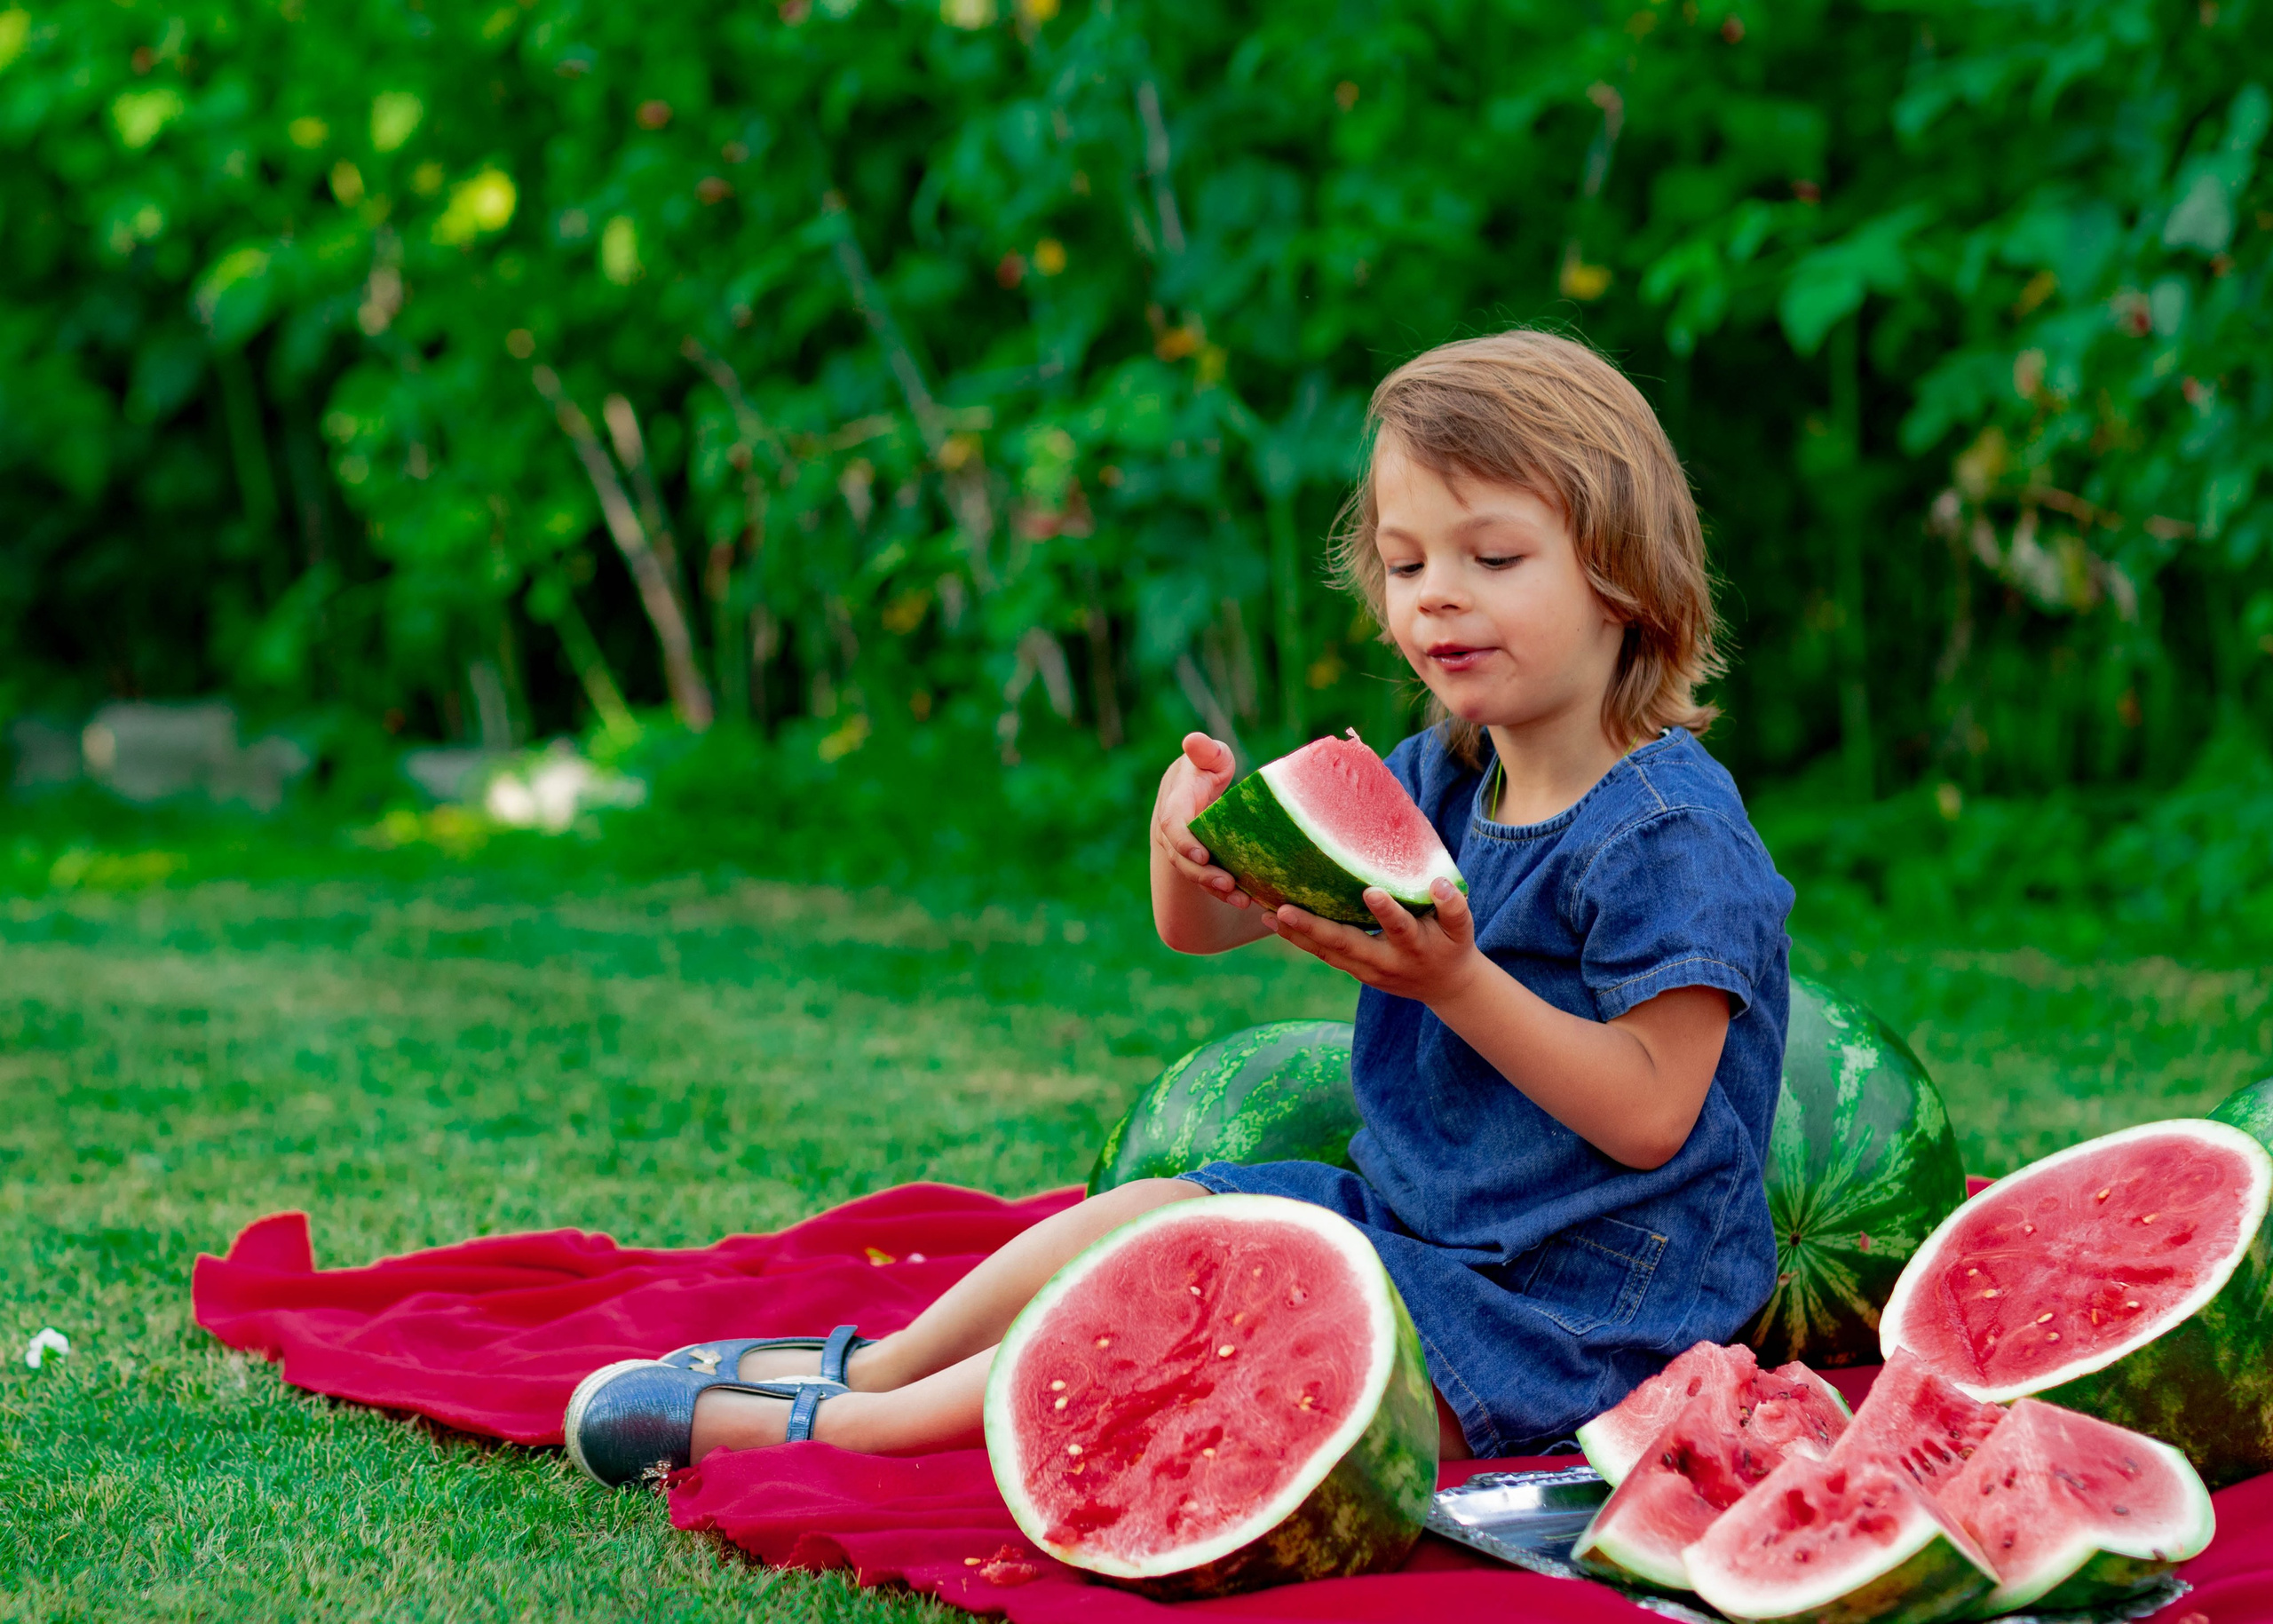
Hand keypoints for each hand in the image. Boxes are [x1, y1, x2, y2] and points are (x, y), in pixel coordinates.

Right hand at [1152, 733, 1251, 907]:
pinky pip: (1204, 880)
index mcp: (1175, 801)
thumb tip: (1192, 740)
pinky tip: (1246, 900)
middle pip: (1181, 857)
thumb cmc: (1208, 767)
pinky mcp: (1195, 862)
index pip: (1171, 823)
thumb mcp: (1212, 757)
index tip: (1201, 855)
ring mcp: (1181, 849)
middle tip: (1228, 884)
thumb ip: (1206, 751)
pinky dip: (1223, 892)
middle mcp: (1171, 830)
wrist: (1198, 788)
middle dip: (1203, 874)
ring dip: (1215, 889)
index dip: (1183, 841)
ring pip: (1192, 874)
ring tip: (1243, 900)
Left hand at [1266, 878, 1484, 1002]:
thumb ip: (1453, 906)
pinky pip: (1321, 954)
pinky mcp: (1353, 970)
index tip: (1371, 892)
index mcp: (1414, 948)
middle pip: (1347, 946)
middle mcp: (1385, 962)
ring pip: (1326, 953)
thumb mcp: (1461, 929)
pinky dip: (1297, 939)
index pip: (1400, 929)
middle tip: (1284, 911)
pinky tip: (1273, 922)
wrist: (1445, 986)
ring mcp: (1365, 970)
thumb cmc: (1451, 946)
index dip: (1387, 913)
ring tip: (1266, 914)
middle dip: (1315, 928)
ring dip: (1296, 935)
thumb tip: (1437, 882)